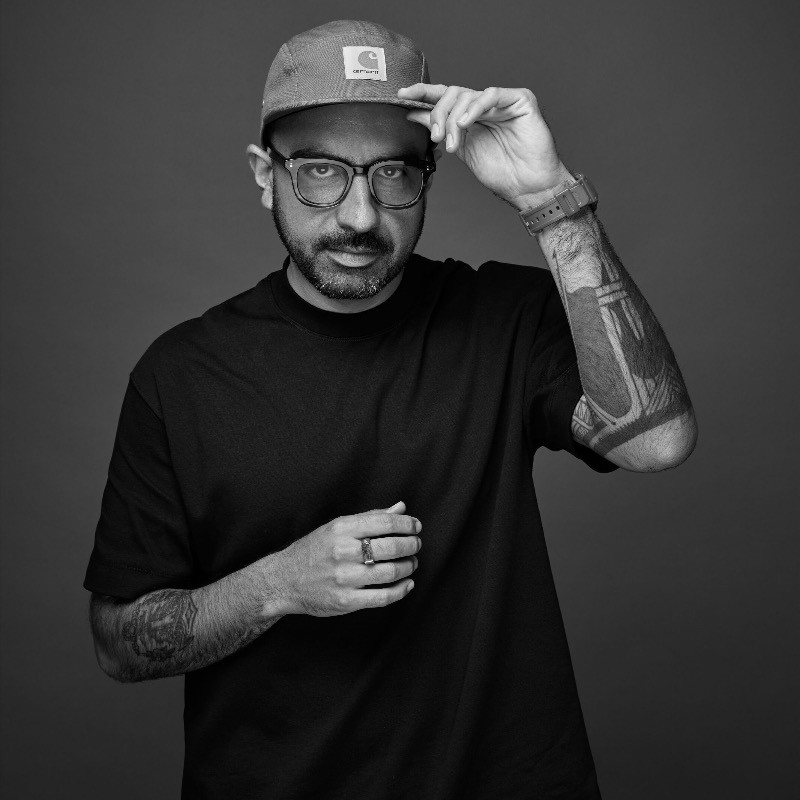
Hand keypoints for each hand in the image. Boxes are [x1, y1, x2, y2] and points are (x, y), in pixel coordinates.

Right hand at [271, 501, 420, 616]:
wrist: (283, 580)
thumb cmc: (313, 550)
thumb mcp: (336, 527)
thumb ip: (370, 518)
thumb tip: (401, 508)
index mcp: (341, 528)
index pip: (385, 522)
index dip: (407, 524)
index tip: (416, 527)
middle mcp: (343, 551)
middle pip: (391, 547)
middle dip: (411, 545)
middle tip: (416, 545)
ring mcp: (344, 578)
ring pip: (390, 572)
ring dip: (408, 566)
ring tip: (411, 563)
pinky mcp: (346, 601)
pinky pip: (382, 597)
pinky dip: (401, 590)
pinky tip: (407, 584)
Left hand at [398, 83, 573, 208]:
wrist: (527, 187)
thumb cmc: (501, 171)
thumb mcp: (461, 149)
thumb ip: (441, 129)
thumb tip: (413, 113)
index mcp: (471, 114)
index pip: (444, 96)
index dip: (423, 92)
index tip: (402, 95)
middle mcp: (485, 104)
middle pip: (453, 94)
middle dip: (439, 114)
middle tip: (436, 137)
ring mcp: (503, 101)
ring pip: (468, 95)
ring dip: (455, 119)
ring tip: (454, 143)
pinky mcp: (520, 100)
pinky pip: (491, 95)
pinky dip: (475, 107)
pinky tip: (466, 124)